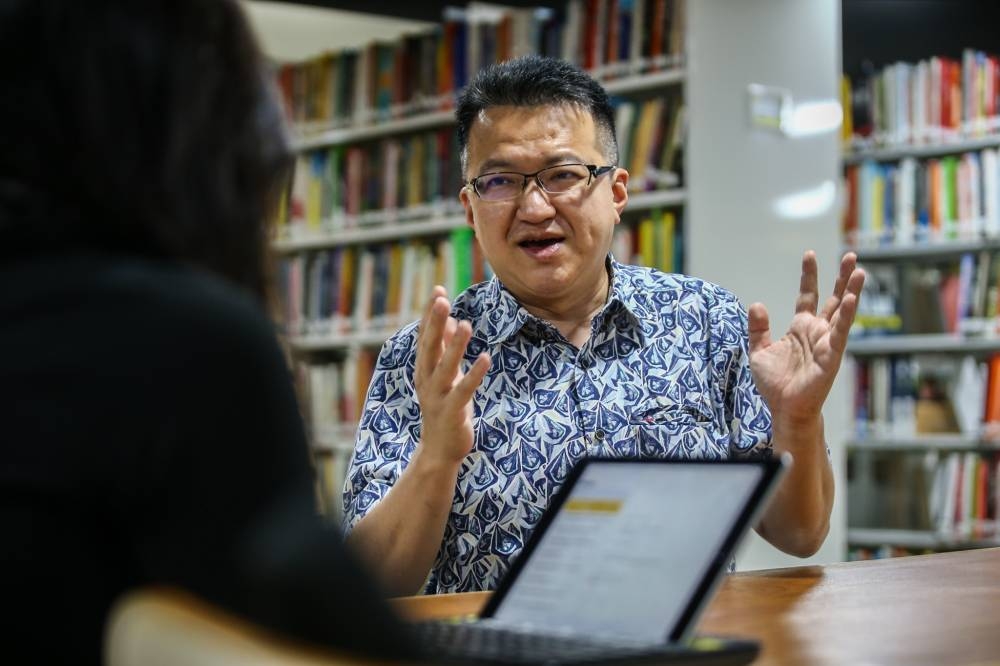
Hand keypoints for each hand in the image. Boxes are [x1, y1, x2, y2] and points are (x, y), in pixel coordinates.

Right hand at [413, 286, 490, 464]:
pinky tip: (485, 358)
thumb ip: (445, 349)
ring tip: (465, 323)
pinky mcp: (451, 413)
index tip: (437, 290)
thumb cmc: (444, 408)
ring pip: (444, 367)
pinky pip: (463, 391)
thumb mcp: (445, 375)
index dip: (429, 315)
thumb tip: (450, 320)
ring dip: (455, 346)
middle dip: (434, 323)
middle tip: (441, 299)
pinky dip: (473, 374)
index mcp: (423, 369)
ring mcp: (437, 397)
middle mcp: (426, 380)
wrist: (439, 450)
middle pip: (429, 347)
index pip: (425, 337)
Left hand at [748, 251, 864, 424]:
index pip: (807, 295)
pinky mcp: (832, 355)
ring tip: (859, 271)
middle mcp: (816, 331)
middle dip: (841, 277)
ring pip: (841, 311)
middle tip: (850, 255)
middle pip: (832, 298)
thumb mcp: (759, 351)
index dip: (809, 276)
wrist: (784, 409)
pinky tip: (851, 299)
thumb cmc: (775, 384)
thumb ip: (758, 328)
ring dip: (851, 291)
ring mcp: (826, 342)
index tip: (810, 254)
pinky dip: (846, 316)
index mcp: (800, 327)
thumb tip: (757, 303)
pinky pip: (840, 333)